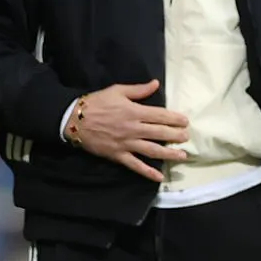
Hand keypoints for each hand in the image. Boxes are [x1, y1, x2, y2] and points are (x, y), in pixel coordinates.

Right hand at [65, 79, 188, 182]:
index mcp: (134, 111)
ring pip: (152, 150)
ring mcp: (126, 144)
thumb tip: (156, 84)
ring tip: (182, 155)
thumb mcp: (117, 90)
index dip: (174, 119)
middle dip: (176, 136)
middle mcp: (133, 129)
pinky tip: (159, 176)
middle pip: (159, 133)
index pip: (160, 116)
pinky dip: (147, 172)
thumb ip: (139, 90)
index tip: (185, 121)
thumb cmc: (97, 103)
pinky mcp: (118, 155)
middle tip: (187, 137)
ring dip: (168, 153)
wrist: (73, 120)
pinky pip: (135, 165)